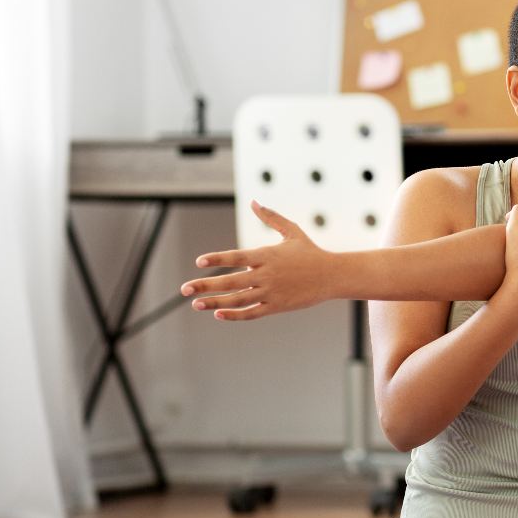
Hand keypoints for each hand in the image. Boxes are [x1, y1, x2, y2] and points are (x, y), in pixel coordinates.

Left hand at [178, 201, 335, 320]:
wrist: (333, 276)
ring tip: (196, 304)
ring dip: (215, 302)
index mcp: (267, 255)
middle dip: (205, 285)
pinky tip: (218, 314)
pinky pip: (252, 313)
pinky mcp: (277, 306)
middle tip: (184, 289)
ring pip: (238, 300)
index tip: (199, 262)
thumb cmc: (311, 252)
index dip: (217, 259)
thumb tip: (254, 201)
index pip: (236, 257)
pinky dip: (235, 315)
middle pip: (230, 282)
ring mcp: (271, 292)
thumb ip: (271, 217)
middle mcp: (266, 274)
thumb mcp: (292, 232)